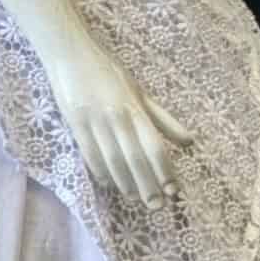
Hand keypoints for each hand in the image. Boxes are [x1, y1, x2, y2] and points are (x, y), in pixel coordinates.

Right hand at [45, 34, 185, 205]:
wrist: (69, 53)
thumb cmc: (108, 72)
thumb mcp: (139, 92)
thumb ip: (162, 119)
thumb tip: (190, 142)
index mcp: (135, 108)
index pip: (154, 146)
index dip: (164, 170)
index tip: (173, 190)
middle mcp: (116, 117)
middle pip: (135, 159)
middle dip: (148, 185)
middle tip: (157, 206)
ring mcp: (94, 121)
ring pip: (113, 161)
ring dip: (125, 183)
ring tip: (136, 197)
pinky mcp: (75, 124)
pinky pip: (90, 155)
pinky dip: (101, 172)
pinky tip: (109, 183)